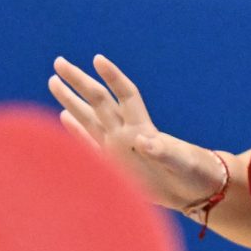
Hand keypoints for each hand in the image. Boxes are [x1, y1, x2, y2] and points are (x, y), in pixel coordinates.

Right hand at [49, 54, 225, 210]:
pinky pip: (89, 143)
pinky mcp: (115, 164)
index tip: (98, 59)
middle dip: (79, 81)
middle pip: (99, 101)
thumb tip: (144, 141)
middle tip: (59, 61)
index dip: (113, 78)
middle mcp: (127, 133)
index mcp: (143, 129)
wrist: (196, 191)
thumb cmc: (194, 174)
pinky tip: (64, 116)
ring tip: (54, 80)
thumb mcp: (181, 162)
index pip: (125, 96)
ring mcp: (119, 147)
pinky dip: (76, 130)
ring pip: (89, 117)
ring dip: (72, 100)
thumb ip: (162, 152)